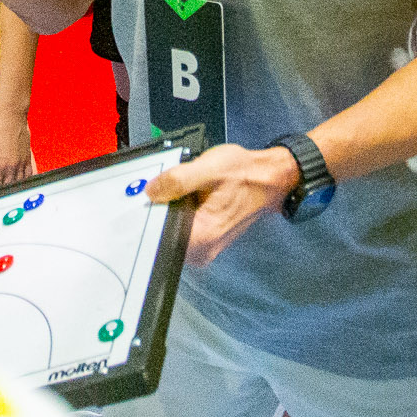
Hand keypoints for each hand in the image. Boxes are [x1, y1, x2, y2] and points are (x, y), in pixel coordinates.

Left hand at [0, 108, 35, 189]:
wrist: (11, 116)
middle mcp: (11, 168)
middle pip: (6, 188)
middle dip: (0, 192)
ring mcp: (22, 164)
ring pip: (18, 184)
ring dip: (12, 188)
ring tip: (7, 190)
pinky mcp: (28, 159)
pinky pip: (29, 176)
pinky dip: (25, 181)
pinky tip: (21, 183)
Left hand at [147, 143, 299, 264]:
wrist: (271, 179)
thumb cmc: (246, 174)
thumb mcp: (210, 167)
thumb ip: (178, 179)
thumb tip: (152, 190)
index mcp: (202, 235)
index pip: (159, 237)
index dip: (148, 217)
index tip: (145, 199)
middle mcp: (203, 249)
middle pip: (163, 237)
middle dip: (158, 212)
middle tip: (165, 188)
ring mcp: (205, 247)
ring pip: (171, 233)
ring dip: (169, 211)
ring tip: (182, 189)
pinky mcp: (206, 240)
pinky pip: (182, 230)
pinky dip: (179, 213)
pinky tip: (189, 195)